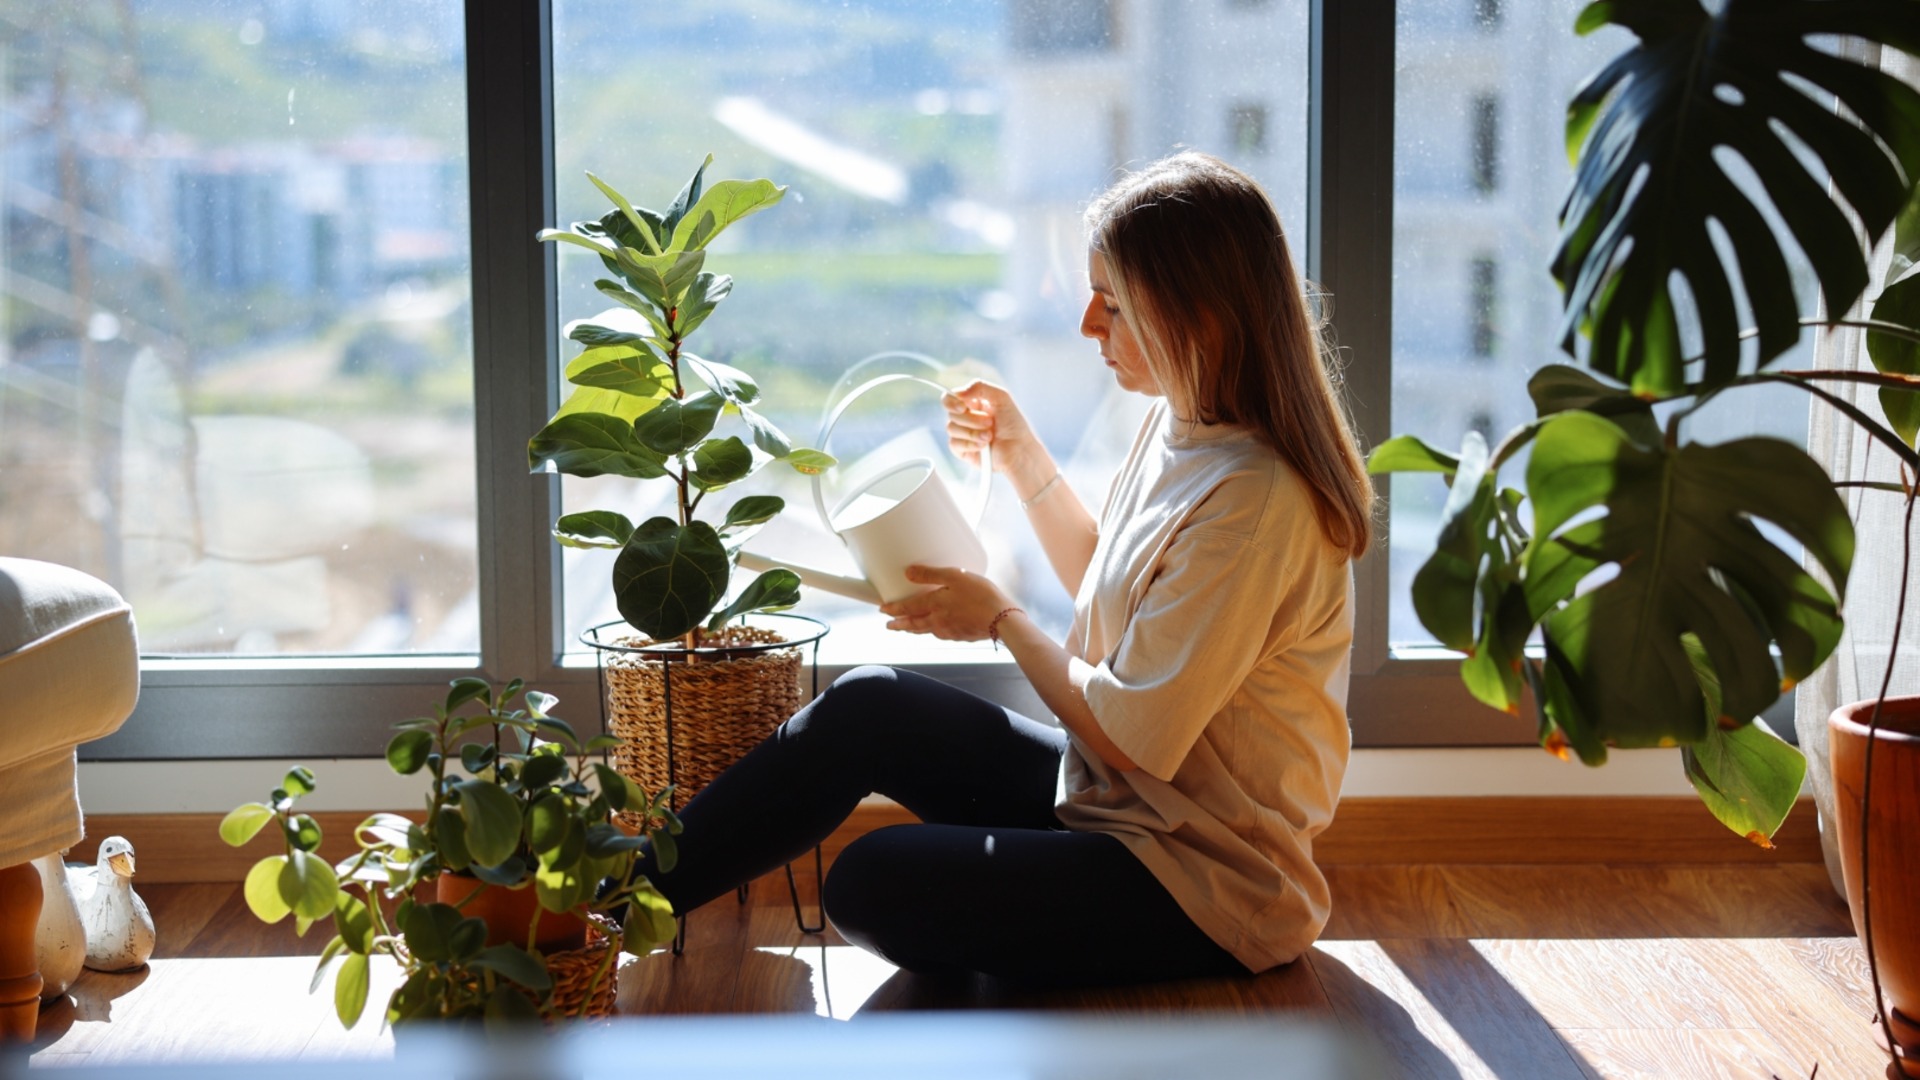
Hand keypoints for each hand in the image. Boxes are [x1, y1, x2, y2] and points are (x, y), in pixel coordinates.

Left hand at [879, 565, 1013, 641]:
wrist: (1001, 619)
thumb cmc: (980, 594)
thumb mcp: (955, 576)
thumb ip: (931, 574)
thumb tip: (908, 572)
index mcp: (935, 604)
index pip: (908, 608)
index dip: (894, 609)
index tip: (883, 610)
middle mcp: (938, 621)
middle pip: (913, 624)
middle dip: (899, 624)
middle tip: (889, 626)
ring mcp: (950, 631)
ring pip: (926, 631)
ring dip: (914, 629)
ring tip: (908, 628)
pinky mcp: (961, 636)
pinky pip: (941, 634)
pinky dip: (933, 632)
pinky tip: (936, 630)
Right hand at [942, 379, 1039, 478]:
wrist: (1019, 451)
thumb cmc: (1014, 425)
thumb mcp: (1002, 398)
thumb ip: (979, 387)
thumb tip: (958, 393)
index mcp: (973, 403)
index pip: (950, 398)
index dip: (952, 402)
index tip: (963, 407)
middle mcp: (966, 418)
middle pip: (951, 413)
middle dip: (972, 419)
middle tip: (990, 423)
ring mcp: (963, 434)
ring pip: (951, 428)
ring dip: (973, 432)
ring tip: (990, 436)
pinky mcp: (962, 450)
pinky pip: (954, 444)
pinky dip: (970, 444)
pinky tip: (983, 446)